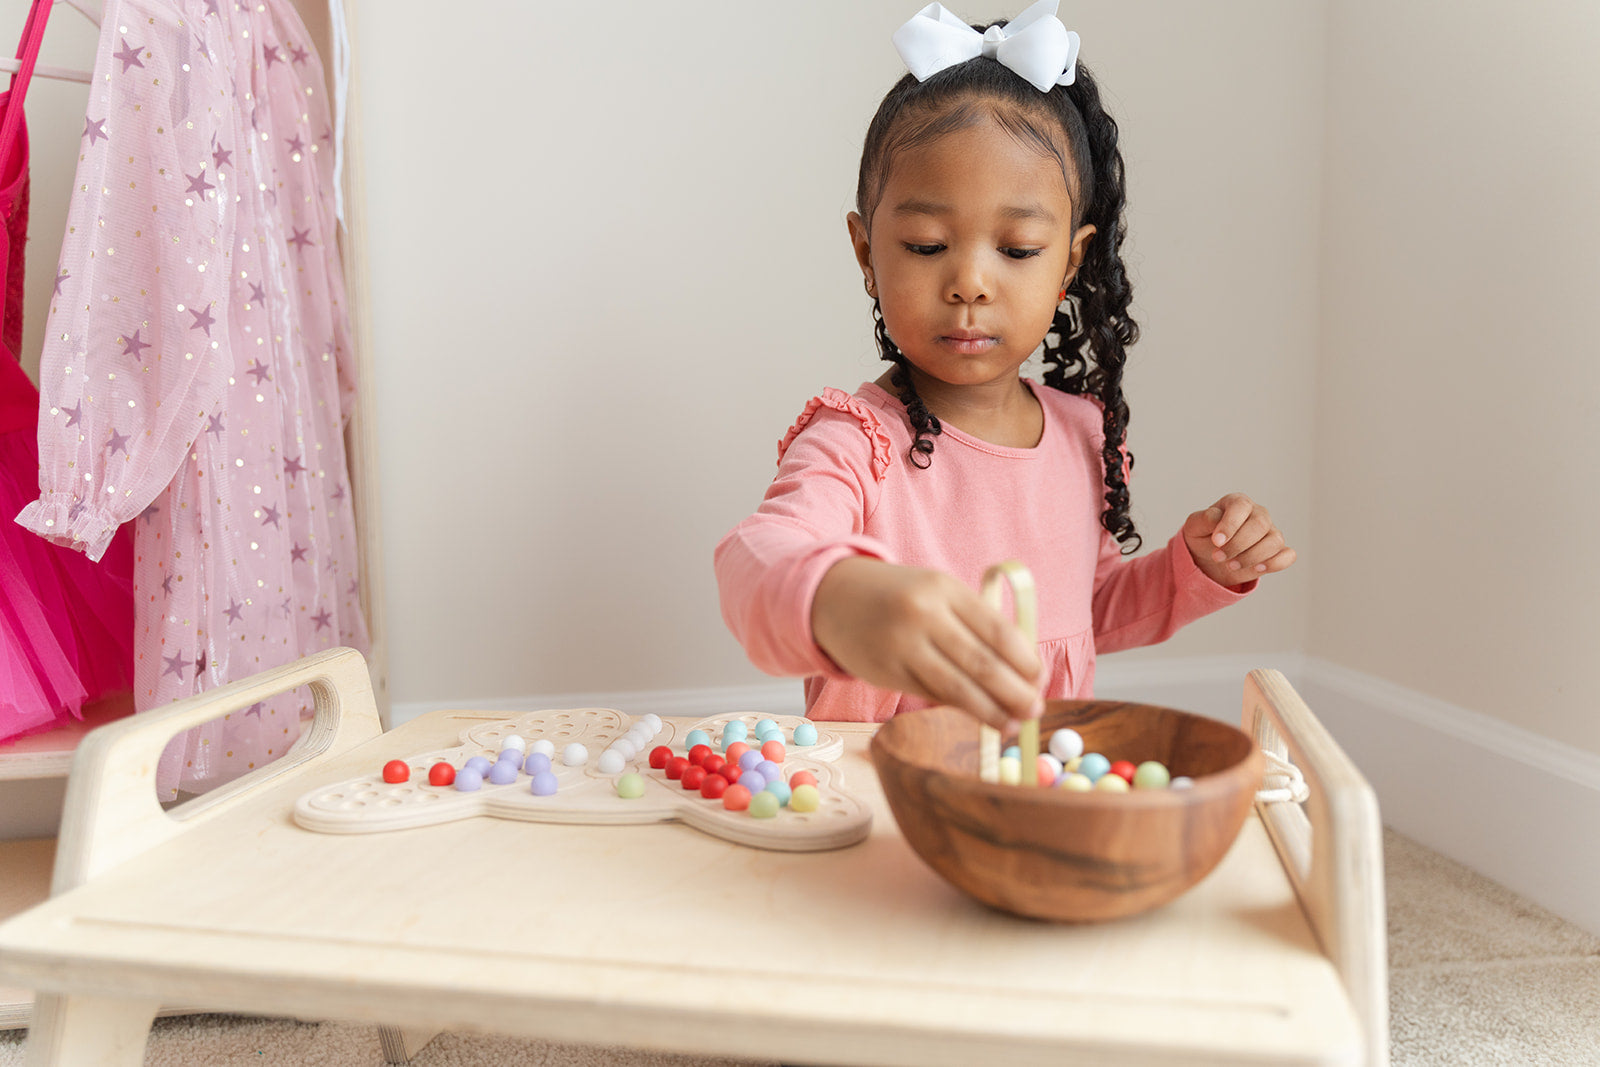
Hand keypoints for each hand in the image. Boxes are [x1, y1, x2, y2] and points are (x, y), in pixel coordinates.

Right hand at [811, 557, 1042, 730]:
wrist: (833, 597)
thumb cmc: (899, 596)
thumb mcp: (937, 591)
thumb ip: (974, 622)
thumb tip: (1019, 670)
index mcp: (944, 588)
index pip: (997, 630)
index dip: (1025, 660)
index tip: (1039, 678)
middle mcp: (923, 615)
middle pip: (981, 663)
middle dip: (1015, 692)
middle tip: (1036, 710)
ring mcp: (901, 646)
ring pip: (956, 687)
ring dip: (990, 710)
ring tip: (1012, 724)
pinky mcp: (884, 673)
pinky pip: (930, 695)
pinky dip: (958, 707)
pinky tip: (978, 716)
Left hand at [1182, 492, 1295, 586]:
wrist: (1208, 557)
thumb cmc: (1203, 536)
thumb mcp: (1195, 526)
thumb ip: (1204, 519)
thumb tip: (1216, 517)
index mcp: (1238, 503)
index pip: (1241, 506)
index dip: (1230, 524)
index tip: (1216, 542)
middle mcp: (1258, 514)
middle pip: (1260, 524)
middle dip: (1238, 544)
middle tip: (1217, 557)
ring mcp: (1271, 532)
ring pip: (1275, 541)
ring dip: (1252, 557)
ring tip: (1231, 565)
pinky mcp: (1277, 551)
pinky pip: (1288, 555)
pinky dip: (1275, 563)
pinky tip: (1257, 569)